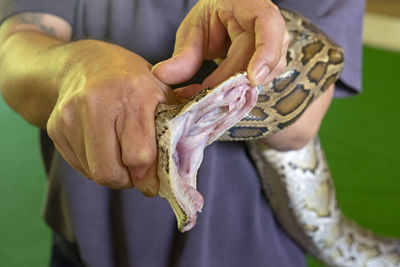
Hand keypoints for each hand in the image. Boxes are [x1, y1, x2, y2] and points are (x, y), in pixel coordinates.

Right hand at [47, 40, 172, 194]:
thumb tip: (174, 174)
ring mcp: (71, 116)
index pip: (139, 155)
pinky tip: (104, 146)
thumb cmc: (132, 81)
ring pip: (94, 174)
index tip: (154, 179)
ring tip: (122, 155)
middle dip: (128, 180)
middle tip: (137, 170)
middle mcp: (97, 103)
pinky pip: (80, 167)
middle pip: (110, 172)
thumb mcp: (161, 94)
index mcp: (133, 93)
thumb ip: (173, 129)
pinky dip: (96, 165)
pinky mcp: (55, 127)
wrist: (85, 64)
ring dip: (113, 173)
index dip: (149, 175)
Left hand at [152, 0, 288, 96]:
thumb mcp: (194, 30)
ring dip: (238, 90)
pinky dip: (239, 92)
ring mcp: (274, 45)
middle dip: (234, 83)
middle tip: (205, 98)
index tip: (252, 77)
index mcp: (251, 6)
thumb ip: (183, 55)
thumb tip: (161, 76)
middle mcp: (269, 26)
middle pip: (263, 59)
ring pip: (268, 74)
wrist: (225, 18)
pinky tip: (218, 96)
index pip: (268, 24)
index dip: (265, 52)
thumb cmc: (212, 18)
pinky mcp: (270, 63)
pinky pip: (261, 81)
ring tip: (208, 97)